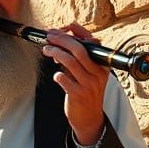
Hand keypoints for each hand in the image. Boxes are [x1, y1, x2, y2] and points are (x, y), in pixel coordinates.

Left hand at [43, 22, 108, 145]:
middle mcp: (97, 73)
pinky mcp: (78, 95)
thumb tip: (61, 44)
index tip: (61, 28)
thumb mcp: (88, 74)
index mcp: (102, 65)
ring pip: (69, 62)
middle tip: (49, 37)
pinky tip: (56, 76)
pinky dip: (57, 75)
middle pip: (79, 49)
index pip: (92, 41)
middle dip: (61, 40)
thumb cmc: (87, 93)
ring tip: (46, 50)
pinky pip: (63, 79)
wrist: (89, 118)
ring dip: (55, 53)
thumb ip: (78, 60)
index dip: (76, 32)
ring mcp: (88, 84)